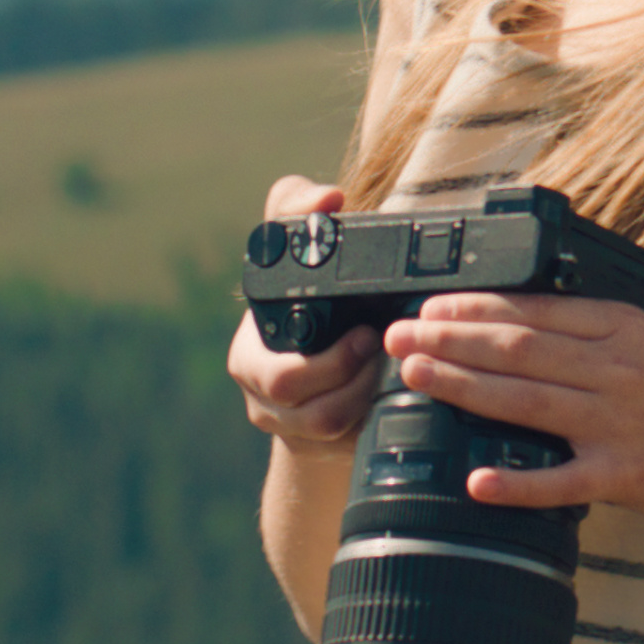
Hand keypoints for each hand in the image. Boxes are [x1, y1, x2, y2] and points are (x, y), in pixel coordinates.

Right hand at [227, 176, 383, 445]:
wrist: (319, 365)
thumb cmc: (312, 301)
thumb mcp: (298, 252)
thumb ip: (297, 208)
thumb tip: (328, 196)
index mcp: (251, 354)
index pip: (275, 372)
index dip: (324, 361)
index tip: (363, 334)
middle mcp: (261, 396)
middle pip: (303, 406)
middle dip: (350, 376)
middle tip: (383, 348)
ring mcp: (286, 428)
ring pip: (326, 427)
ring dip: (365, 397)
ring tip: (390, 368)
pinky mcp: (317, 448)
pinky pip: (347, 443)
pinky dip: (374, 417)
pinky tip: (393, 394)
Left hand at [382, 292, 643, 532]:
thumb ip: (595, 334)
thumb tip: (522, 323)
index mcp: (625, 330)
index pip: (535, 310)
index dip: (475, 307)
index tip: (429, 306)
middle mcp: (619, 371)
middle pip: (519, 349)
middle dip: (450, 339)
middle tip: (397, 336)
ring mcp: (622, 424)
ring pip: (528, 401)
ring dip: (464, 387)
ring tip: (416, 376)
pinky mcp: (627, 477)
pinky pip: (563, 482)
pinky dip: (519, 484)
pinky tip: (477, 482)